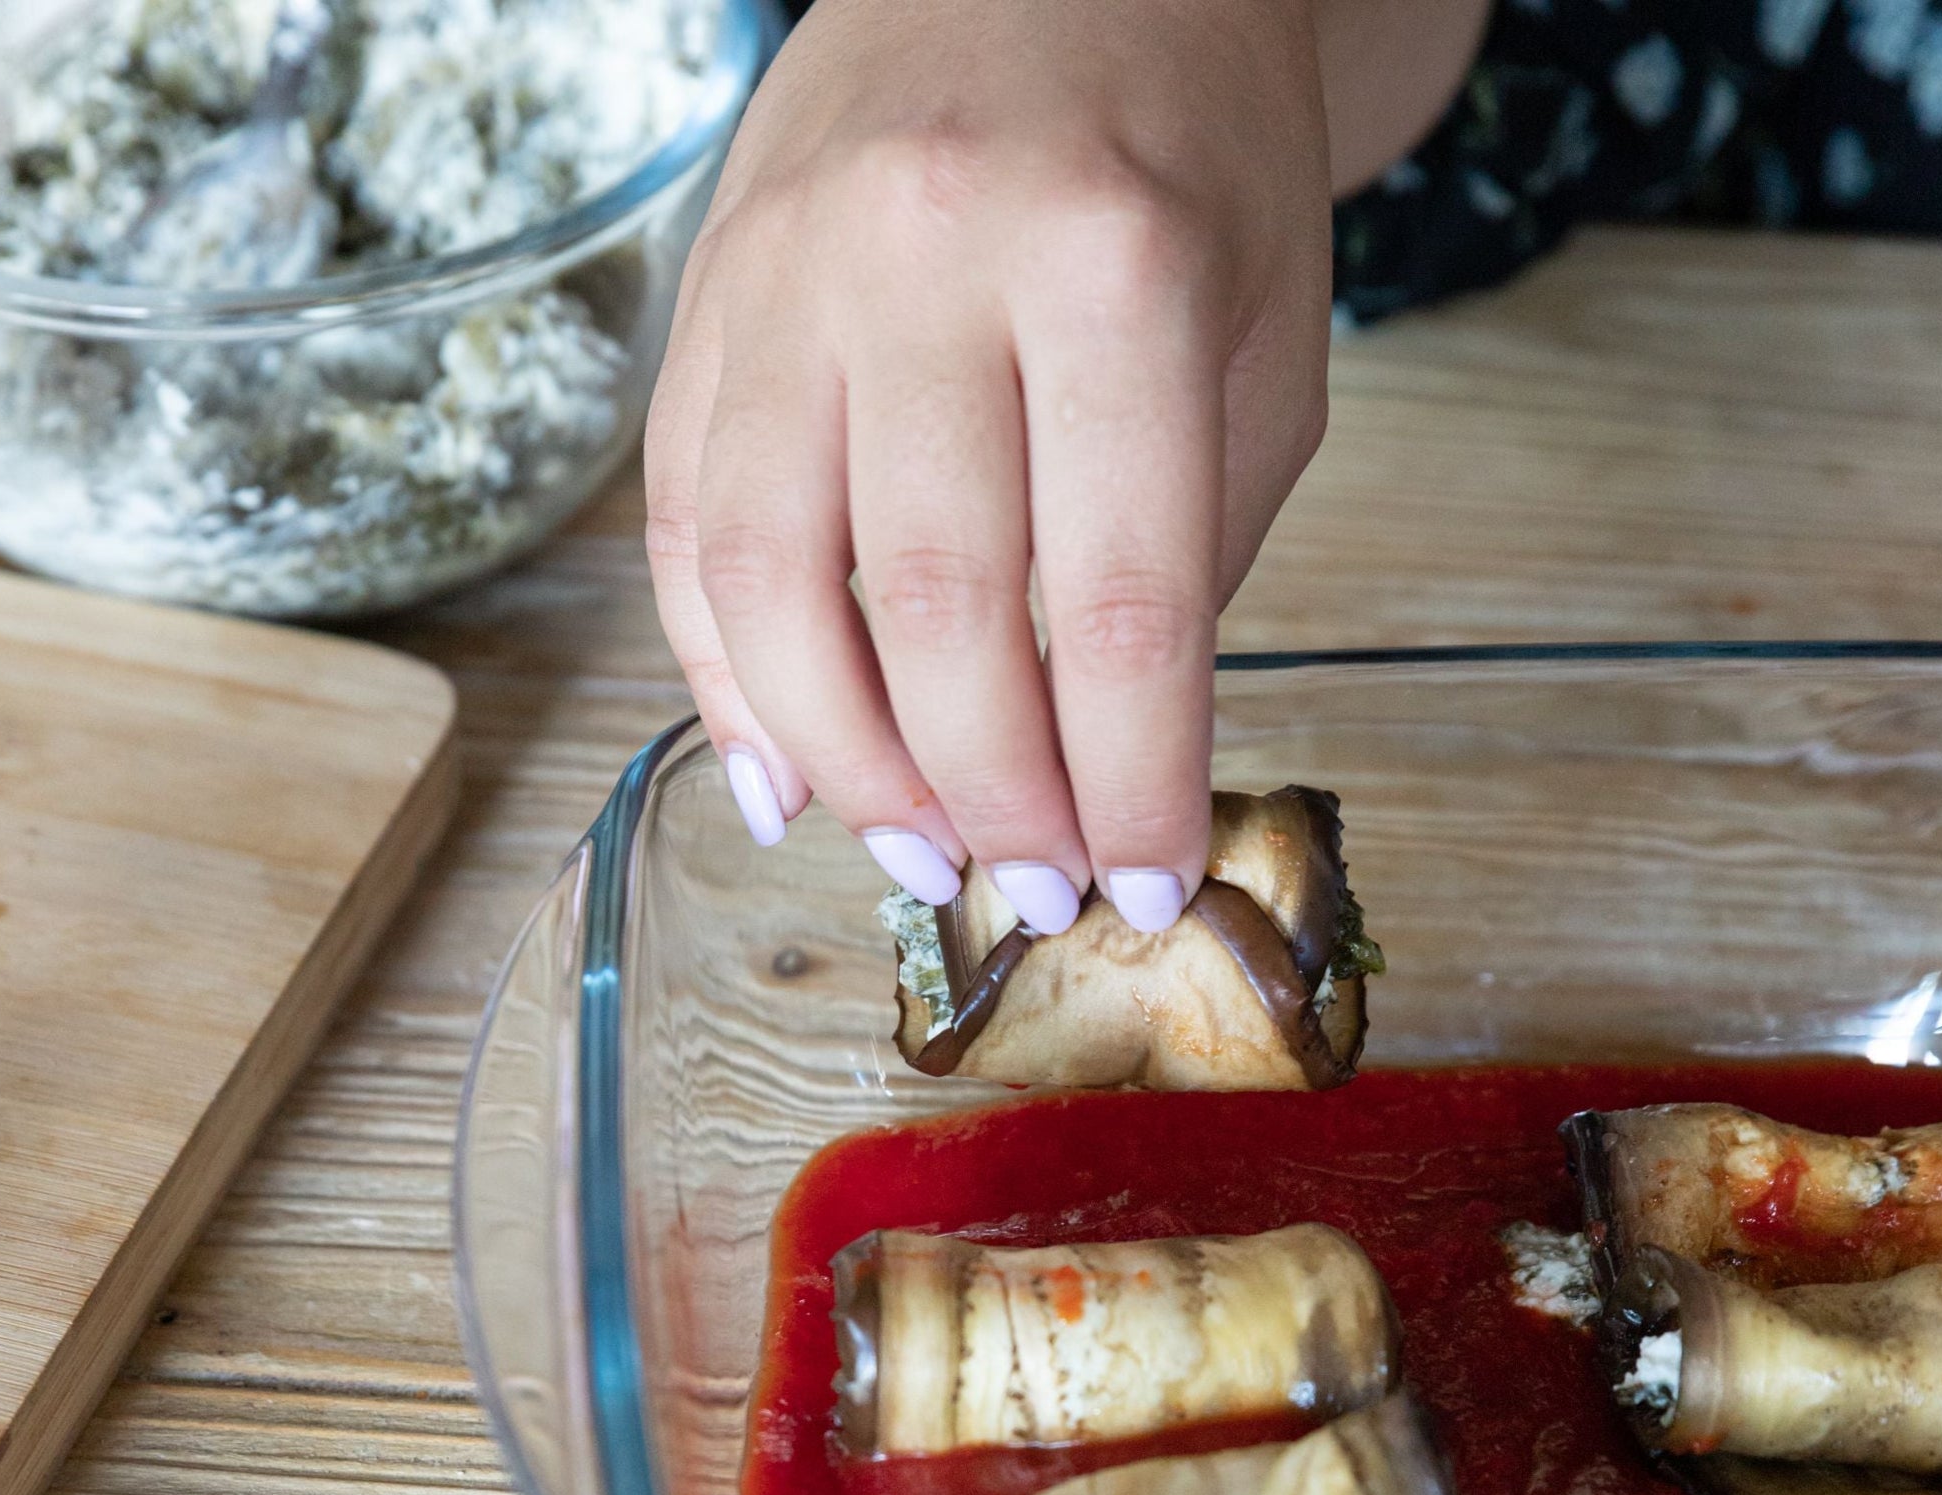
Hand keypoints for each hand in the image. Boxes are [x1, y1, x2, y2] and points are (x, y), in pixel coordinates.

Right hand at [644, 0, 1334, 931]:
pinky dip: (723, 678)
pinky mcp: (705, 297)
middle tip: (1037, 887)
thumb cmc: (1184, 160)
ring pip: (770, 586)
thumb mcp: (1258, 351)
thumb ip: (1183, 557)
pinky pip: (683, 526)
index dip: (1132, 785)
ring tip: (917, 851)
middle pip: (933, 615)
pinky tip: (785, 775)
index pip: (1120, 604)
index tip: (1144, 887)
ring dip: (846, 764)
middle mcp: (924, 257)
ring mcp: (787, 271)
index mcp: (1112, 265)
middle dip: (992, 797)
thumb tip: (1093, 775)